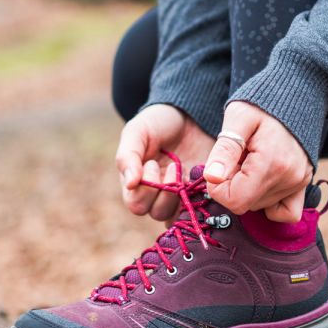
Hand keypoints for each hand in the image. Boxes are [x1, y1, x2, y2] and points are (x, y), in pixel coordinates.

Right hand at [116, 104, 215, 222]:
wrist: (189, 113)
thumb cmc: (158, 122)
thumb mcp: (137, 131)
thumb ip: (128, 156)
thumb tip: (130, 184)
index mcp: (137, 182)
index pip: (136, 204)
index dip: (145, 189)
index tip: (152, 163)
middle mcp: (157, 193)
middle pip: (156, 212)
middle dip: (164, 192)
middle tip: (172, 166)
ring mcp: (180, 194)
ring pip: (177, 214)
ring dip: (180, 194)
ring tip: (183, 169)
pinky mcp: (199, 191)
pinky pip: (198, 209)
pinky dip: (198, 200)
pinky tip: (197, 179)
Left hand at [203, 101, 312, 222]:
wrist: (295, 93)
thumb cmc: (261, 103)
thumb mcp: (238, 118)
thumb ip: (225, 149)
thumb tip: (212, 178)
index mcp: (271, 163)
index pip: (235, 200)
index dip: (218, 188)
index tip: (218, 167)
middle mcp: (289, 178)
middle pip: (246, 205)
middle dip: (232, 186)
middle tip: (236, 158)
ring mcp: (299, 183)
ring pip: (260, 207)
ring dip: (248, 189)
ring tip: (250, 160)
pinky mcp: (304, 184)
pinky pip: (286, 212)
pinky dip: (270, 205)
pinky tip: (260, 183)